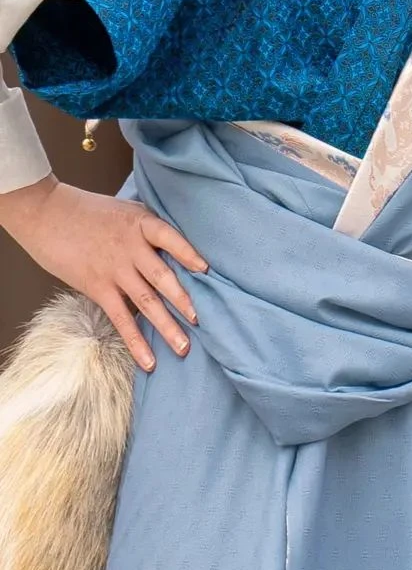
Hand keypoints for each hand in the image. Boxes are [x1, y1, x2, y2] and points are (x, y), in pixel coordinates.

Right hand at [0, 176, 207, 369]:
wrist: (47, 213)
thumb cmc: (89, 210)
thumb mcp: (126, 209)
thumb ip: (149, 226)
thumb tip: (176, 245)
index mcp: (141, 223)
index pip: (171, 238)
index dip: (189, 253)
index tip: (206, 270)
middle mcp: (131, 248)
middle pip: (163, 277)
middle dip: (184, 301)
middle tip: (202, 322)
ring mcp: (115, 270)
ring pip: (146, 302)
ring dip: (167, 327)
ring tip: (184, 348)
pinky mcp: (98, 287)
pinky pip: (121, 318)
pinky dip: (135, 341)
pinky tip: (148, 360)